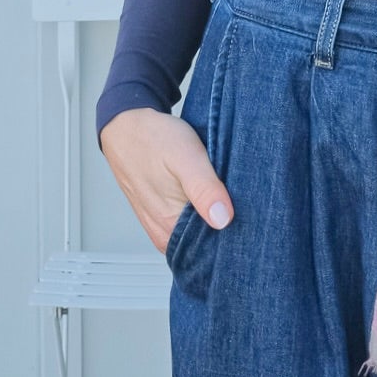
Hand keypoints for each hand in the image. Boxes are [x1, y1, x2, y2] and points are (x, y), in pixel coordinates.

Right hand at [99, 107, 233, 253]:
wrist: (126, 127)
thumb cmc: (155, 139)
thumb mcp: (187, 157)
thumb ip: (204, 189)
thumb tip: (223, 220)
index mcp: (169, 229)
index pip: (213, 249)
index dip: (236, 232)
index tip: (250, 212)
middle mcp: (164, 234)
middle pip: (208, 241)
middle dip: (229, 223)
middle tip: (239, 195)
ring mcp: (162, 226)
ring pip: (200, 230)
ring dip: (216, 214)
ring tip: (223, 190)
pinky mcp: (162, 215)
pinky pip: (190, 220)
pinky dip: (203, 208)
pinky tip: (210, 191)